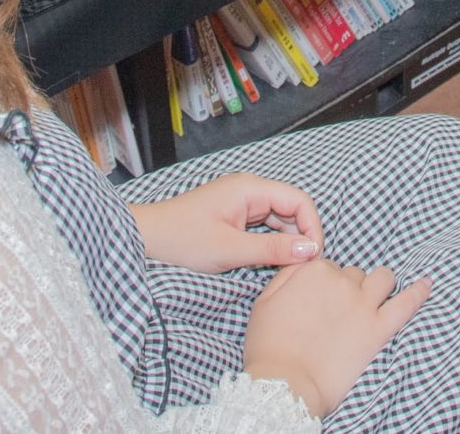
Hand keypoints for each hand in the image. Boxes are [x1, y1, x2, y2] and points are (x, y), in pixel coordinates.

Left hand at [130, 173, 322, 273]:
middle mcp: (249, 191)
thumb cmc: (182, 240)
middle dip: (301, 237)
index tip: (313, 257)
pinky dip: (271, 244)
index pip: (299, 201)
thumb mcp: (230, 250)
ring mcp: (241, 203)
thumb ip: (272, 250)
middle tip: (300, 269)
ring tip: (287, 269)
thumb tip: (310, 250)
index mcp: (250, 189)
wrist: (146, 239)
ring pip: (279, 220)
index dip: (312, 227)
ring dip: (286, 242)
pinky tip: (270, 263)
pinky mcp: (234, 217)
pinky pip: (264, 227)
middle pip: (291, 209)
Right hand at [242, 259, 431, 418]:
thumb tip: (304, 265)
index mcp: (313, 271)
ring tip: (379, 294)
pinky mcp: (378, 329)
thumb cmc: (268, 347)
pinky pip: (407, 304)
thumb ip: (287, 276)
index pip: (328, 267)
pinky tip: (427, 283)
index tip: (320, 302)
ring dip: (380, 284)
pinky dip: (419, 292)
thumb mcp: (264, 301)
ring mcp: (362, 304)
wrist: (285, 384)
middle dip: (349, 288)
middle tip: (340, 312)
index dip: (325, 285)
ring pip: (382, 279)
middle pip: (354, 275)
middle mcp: (341, 281)